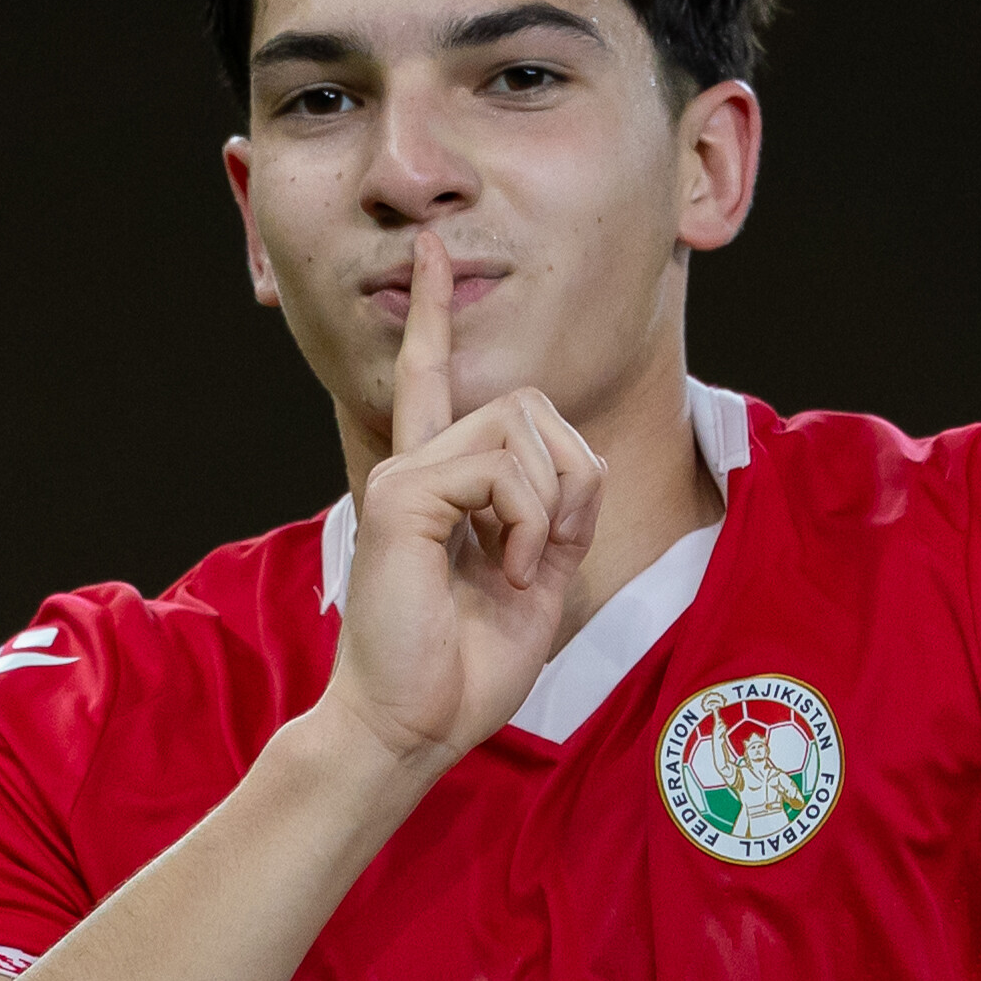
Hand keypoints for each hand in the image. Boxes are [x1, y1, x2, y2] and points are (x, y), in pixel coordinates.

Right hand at [323, 229, 605, 775]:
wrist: (411, 728)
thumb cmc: (463, 670)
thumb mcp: (539, 582)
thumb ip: (558, 515)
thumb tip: (576, 465)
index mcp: (435, 483)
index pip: (430, 380)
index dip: (431, 314)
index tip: (431, 252)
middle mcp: (412, 465)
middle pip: (527, 403)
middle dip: (568, 473)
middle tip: (543, 553)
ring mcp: (404, 475)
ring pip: (522, 428)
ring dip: (549, 507)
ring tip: (515, 570)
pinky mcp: (404, 495)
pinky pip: (504, 470)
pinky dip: (529, 524)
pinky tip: (502, 570)